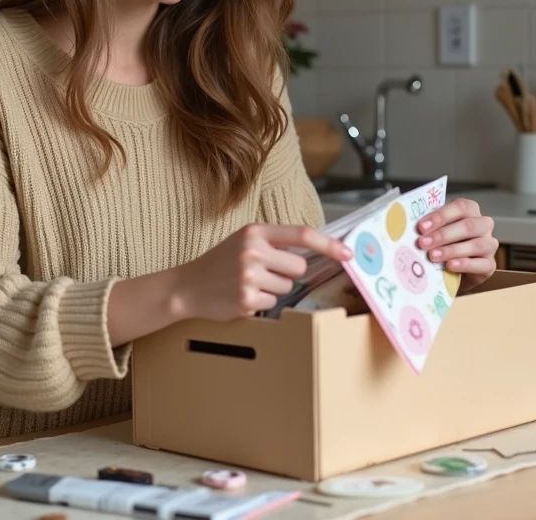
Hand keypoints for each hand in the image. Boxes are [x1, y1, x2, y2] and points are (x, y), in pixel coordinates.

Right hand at [174, 224, 353, 320]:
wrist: (187, 286)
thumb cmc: (220, 262)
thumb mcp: (244, 241)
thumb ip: (275, 242)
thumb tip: (318, 249)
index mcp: (255, 232)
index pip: (302, 235)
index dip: (329, 245)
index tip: (348, 253)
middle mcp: (253, 251)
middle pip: (298, 267)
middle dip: (287, 273)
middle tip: (263, 272)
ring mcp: (249, 277)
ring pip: (287, 288)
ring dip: (273, 289)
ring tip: (248, 284)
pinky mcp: (247, 301)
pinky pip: (273, 304)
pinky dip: (261, 304)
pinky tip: (242, 297)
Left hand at [414, 198, 497, 292]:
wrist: (454, 271)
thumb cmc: (443, 244)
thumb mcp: (436, 231)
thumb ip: (428, 225)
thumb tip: (405, 224)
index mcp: (470, 210)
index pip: (460, 207)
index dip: (440, 216)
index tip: (421, 227)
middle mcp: (483, 225)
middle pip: (468, 225)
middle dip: (443, 234)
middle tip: (423, 243)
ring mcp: (489, 245)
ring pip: (476, 244)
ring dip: (452, 250)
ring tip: (433, 256)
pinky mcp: (490, 265)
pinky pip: (481, 264)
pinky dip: (465, 264)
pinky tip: (450, 266)